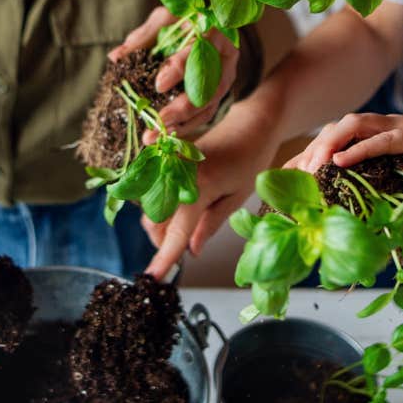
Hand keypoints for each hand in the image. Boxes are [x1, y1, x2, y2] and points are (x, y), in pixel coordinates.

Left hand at [110, 5, 240, 135]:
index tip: (158, 85)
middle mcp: (225, 57)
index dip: (178, 70)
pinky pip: (205, 115)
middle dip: (181, 109)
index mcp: (212, 32)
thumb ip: (143, 38)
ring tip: (155, 137)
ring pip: (208, 107)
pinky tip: (165, 136)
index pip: (197, 52)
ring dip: (182, 126)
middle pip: (207, 88)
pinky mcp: (220, 93)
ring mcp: (226, 77)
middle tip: (156, 122)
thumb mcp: (165, 19)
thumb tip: (116, 58)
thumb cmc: (185, 18)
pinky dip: (185, 128)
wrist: (213, 22)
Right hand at [142, 112, 276, 278]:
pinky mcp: (167, 163)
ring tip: (186, 232)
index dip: (164, 258)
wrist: (248, 123)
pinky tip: (182, 212)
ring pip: (151, 209)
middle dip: (163, 243)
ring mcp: (168, 168)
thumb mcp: (237, 198)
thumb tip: (191, 252)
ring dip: (162, 227)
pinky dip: (163, 209)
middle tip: (182, 255)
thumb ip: (209, 225)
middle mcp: (176, 176)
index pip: (176, 232)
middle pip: (154, 222)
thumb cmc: (251, 160)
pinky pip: (155, 193)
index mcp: (198, 188)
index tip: (152, 279)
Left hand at [292, 113, 402, 185]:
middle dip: (312, 150)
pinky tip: (341, 161)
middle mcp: (388, 128)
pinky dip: (361, 147)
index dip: (310, 156)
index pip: (337, 142)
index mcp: (382, 139)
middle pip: (337, 130)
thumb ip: (389, 195)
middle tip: (293, 176)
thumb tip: (364, 228)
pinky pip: (387, 138)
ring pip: (355, 125)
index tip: (286, 178)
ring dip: (329, 143)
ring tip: (312, 165)